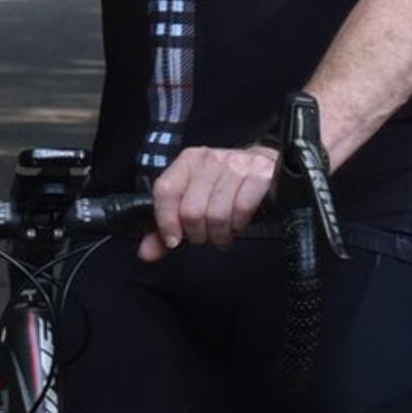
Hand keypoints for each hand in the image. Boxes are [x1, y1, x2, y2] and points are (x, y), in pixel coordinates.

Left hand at [143, 142, 276, 262]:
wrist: (265, 166)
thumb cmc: (225, 186)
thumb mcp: (194, 201)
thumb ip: (167, 227)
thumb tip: (146, 252)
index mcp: (189, 161)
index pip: (166, 190)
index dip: (166, 221)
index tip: (173, 240)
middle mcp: (211, 159)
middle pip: (191, 210)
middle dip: (198, 234)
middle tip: (205, 236)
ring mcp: (237, 165)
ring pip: (216, 214)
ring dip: (219, 235)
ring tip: (223, 233)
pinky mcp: (260, 176)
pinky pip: (241, 210)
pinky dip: (238, 226)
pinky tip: (238, 224)